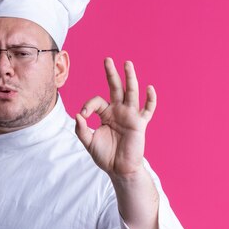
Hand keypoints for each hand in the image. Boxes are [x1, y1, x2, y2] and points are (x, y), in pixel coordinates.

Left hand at [75, 58, 155, 179]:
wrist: (119, 169)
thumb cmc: (105, 155)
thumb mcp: (88, 142)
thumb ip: (81, 129)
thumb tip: (78, 115)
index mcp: (106, 113)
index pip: (96, 100)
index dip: (88, 105)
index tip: (83, 115)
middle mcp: (118, 111)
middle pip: (115, 88)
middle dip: (111, 74)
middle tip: (107, 59)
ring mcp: (130, 115)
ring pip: (131, 93)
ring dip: (130, 78)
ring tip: (127, 64)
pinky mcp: (140, 123)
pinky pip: (147, 109)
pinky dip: (150, 99)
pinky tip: (149, 88)